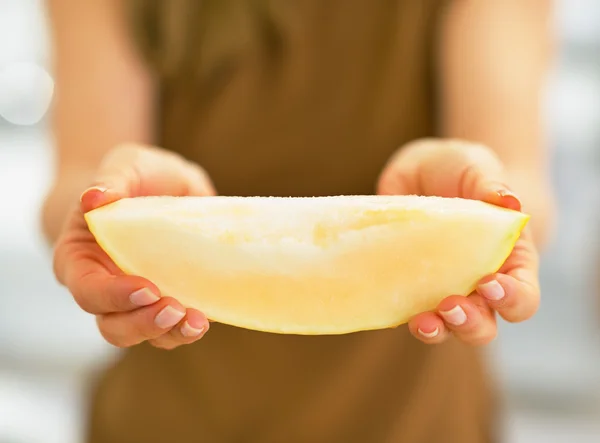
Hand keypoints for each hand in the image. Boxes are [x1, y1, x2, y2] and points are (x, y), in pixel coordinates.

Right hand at [53, 144, 214, 349]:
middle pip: (113, 325)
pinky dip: (189, 327)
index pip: (88, 289)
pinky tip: (208, 318)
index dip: (113, 296)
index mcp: (81, 258)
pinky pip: (174, 327)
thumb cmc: (134, 176)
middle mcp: (106, 287)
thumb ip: (111, 180)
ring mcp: (138, 300)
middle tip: (174, 310)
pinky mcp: (169, 300)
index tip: (147, 288)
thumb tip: (94, 198)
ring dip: (171, 333)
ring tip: (197, 322)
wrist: (161, 185)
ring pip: (146, 335)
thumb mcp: (125, 166)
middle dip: (144, 324)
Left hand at [377, 138, 539, 345]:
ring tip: (422, 320)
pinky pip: (409, 313)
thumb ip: (491, 183)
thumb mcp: (477, 167)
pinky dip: (403, 317)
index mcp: (509, 260)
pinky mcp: (411, 287)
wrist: (421, 170)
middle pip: (486, 325)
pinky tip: (393, 309)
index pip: (523, 294)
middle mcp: (478, 284)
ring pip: (448, 328)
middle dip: (471, 323)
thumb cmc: (462, 170)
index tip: (490, 284)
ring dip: (437, 330)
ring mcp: (443, 289)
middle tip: (451, 306)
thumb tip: (508, 201)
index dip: (513, 299)